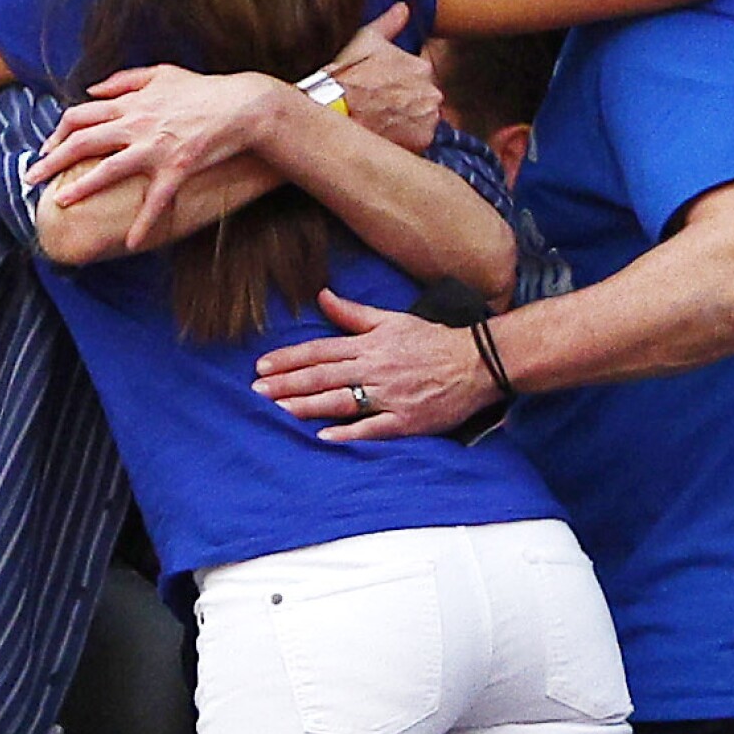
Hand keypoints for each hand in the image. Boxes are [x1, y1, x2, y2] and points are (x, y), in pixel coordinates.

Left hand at [27, 63, 283, 246]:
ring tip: (59, 202)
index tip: (45, 148)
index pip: (80, 115)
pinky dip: (144, 222)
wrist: (242, 105)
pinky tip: (130, 242)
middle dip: (51, 160)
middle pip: (81, 142)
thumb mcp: (161, 73)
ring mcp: (155, 148)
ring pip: (108, 169)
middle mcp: (136, 125)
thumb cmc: (203, 89)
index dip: (56, 133)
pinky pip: (156, 200)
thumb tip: (92, 89)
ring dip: (80, 187)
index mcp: (130, 103)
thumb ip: (123, 80)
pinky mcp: (177, 168)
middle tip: (30, 178)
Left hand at [253, 290, 498, 439]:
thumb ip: (354, 313)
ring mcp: (389, 396)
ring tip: (279, 410)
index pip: (320, 351)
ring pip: (341, 401)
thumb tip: (322, 296)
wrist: (477, 363)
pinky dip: (348, 433)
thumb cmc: (433, 341)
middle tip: (256, 392)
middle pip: (323, 377)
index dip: (289, 359)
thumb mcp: (392, 320)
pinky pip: (372, 428)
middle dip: (287, 384)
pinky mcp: (405, 421)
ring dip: (307, 406)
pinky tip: (323, 437)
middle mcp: (374, 369)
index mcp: (369, 345)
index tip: (262, 366)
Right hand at [326, 3, 438, 150]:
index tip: (383, 90)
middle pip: (424, 102)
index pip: (421, 79)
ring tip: (378, 123)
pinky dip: (404, 142)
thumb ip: (389, 24)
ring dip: (406, 124)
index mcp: (421, 68)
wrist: (330, 108)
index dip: (401, 85)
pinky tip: (382, 136)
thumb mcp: (365, 39)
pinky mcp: (420, 143)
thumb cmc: (344, 73)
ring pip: (422, 123)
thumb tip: (404, 8)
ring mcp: (428, 119)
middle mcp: (432, 93)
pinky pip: (417, 144)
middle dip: (406, 105)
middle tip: (379, 109)